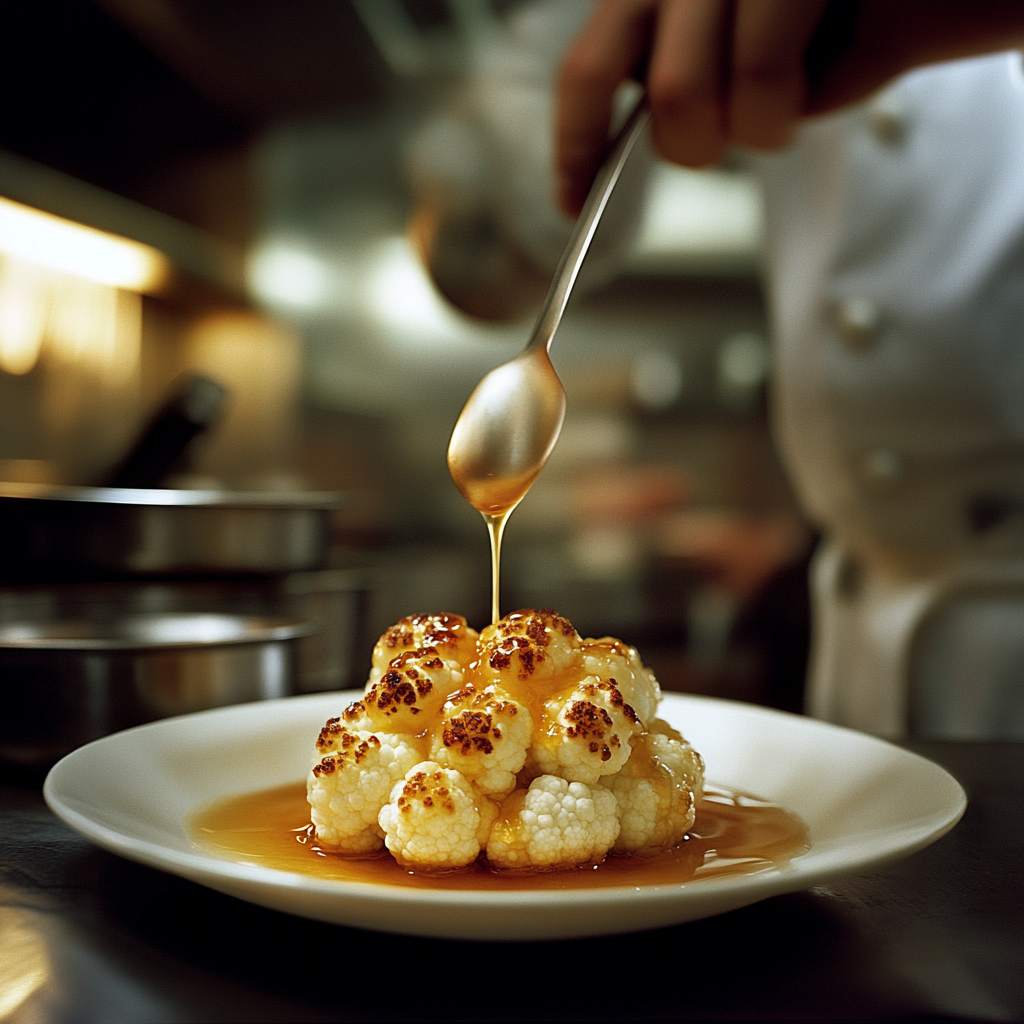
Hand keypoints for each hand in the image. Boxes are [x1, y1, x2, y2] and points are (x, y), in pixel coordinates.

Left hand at [556, 0, 1023, 215]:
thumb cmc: (863, 16)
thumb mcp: (762, 60)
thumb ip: (697, 88)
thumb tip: (645, 144)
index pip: (588, 71)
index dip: (575, 148)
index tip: (572, 202)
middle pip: (642, 97)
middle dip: (693, 149)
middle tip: (738, 136)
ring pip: (682, 99)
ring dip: (753, 132)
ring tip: (798, 93)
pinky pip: (757, 80)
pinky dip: (791, 112)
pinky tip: (823, 71)